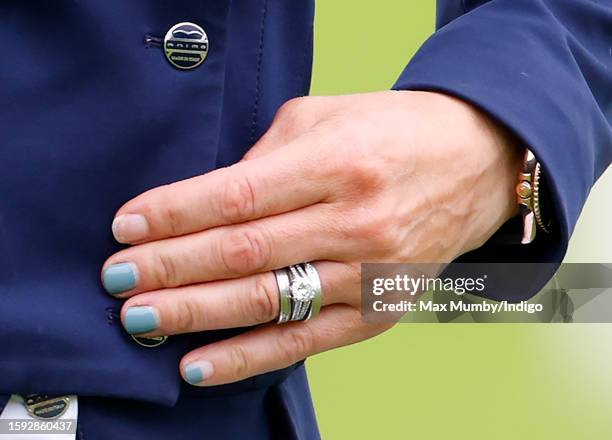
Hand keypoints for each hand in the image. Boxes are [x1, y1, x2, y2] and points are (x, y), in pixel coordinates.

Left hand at [101, 91, 521, 385]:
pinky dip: (248, 357)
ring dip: (196, 314)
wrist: (476, 164)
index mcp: (337, 163)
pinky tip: (198, 365)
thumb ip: (262, 160)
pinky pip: (304, 340)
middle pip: (243, 253)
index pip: (237, 196)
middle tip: (117, 279)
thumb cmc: (394, 133)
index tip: (127, 226)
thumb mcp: (325, 120)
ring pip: (266, 301)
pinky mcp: (377, 310)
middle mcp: (354, 221)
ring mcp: (368, 273)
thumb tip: (204, 202)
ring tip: (141, 319)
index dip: (175, 214)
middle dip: (170, 268)